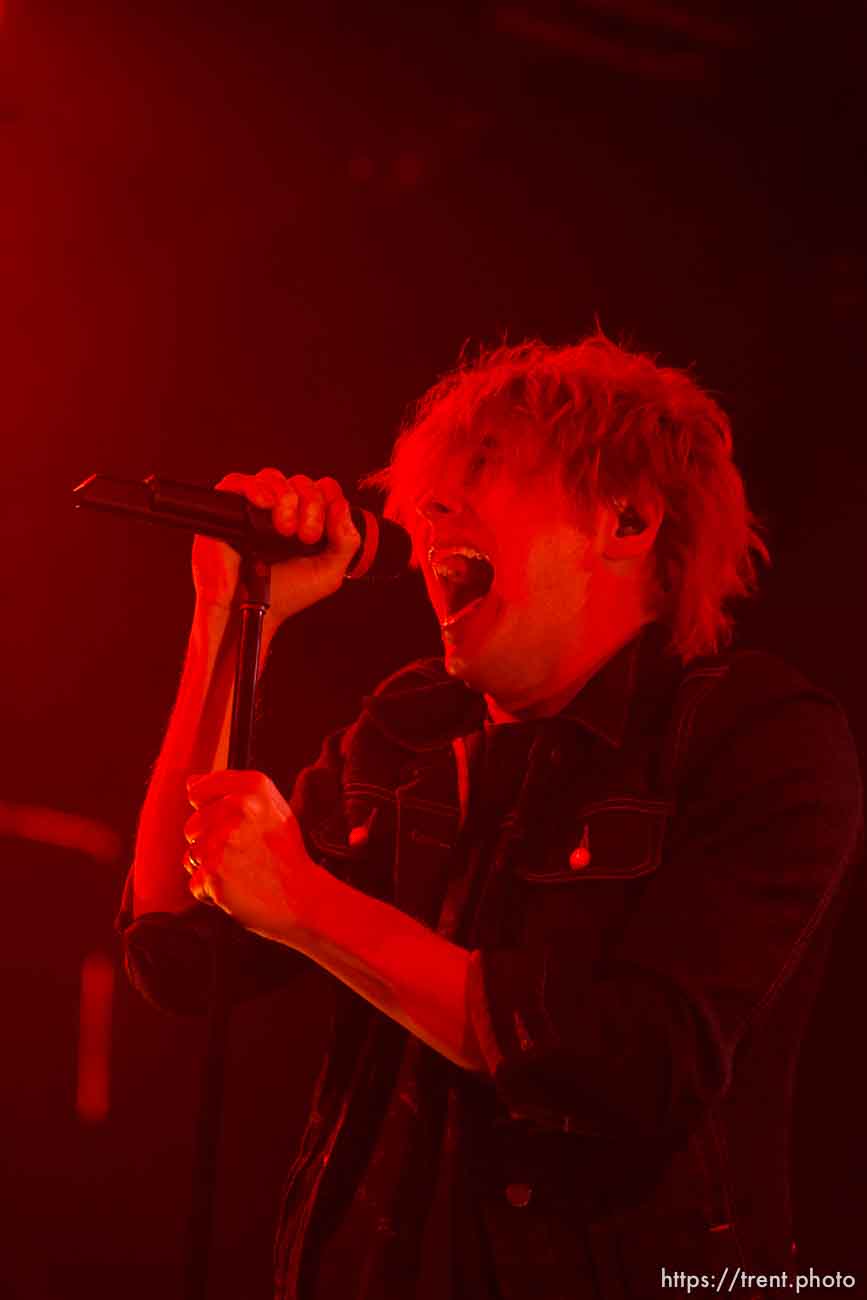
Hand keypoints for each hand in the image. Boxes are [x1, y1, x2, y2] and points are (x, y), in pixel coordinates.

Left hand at [182, 769, 323, 945]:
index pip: (197, 790)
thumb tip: (190, 783)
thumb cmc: (285, 853)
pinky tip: (237, 889)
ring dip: (210, 869)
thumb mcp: (272, 807)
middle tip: (243, 854)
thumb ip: (233, 789)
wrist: (303, 897)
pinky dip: (211, 891)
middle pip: (192, 826)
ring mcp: (225, 840)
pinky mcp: (215, 872)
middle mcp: (239, 807)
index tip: (231, 825)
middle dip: (209, 844)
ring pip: (192, 855)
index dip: (208, 810)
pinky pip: (195, 882)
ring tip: (241, 872)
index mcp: (254, 786)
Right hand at [191, 468, 361, 625]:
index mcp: (307, 519)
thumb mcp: (328, 573)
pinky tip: (265, 505)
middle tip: (304, 538)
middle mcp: (281, 510)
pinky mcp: (226, 509)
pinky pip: (238, 481)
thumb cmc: (285, 594)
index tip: (324, 531)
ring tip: (283, 530)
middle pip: (302, 481)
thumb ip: (346, 541)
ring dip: (286, 498)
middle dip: (311, 506)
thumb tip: (341, 507)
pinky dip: (255, 487)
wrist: (252, 612)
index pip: (324, 489)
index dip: (329, 501)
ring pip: (273, 476)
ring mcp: (254, 507)